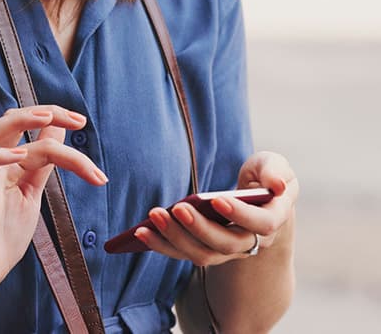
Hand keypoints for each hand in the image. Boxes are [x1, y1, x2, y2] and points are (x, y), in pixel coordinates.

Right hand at [0, 105, 107, 307]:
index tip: (81, 121)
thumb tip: (58, 131)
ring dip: (17, 121)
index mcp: (8, 162)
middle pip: (9, 121)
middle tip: (76, 119)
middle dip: (44, 113)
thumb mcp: (31, 193)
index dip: (55, 118)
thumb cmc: (1, 235)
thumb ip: (41, 163)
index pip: (28, 127)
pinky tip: (19, 154)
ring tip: (45, 118)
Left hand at [133, 151, 297, 266]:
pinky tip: (142, 231)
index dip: (239, 215)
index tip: (217, 199)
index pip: (259, 225)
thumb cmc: (265, 176)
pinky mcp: (204, 247)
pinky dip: (162, 244)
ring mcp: (226, 249)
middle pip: (224, 244)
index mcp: (271, 219)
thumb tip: (276, 185)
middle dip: (198, 227)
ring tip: (153, 217)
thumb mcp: (275, 166)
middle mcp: (249, 241)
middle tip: (176, 207)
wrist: (260, 198)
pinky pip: (182, 252)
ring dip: (175, 238)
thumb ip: (276, 171)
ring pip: (201, 254)